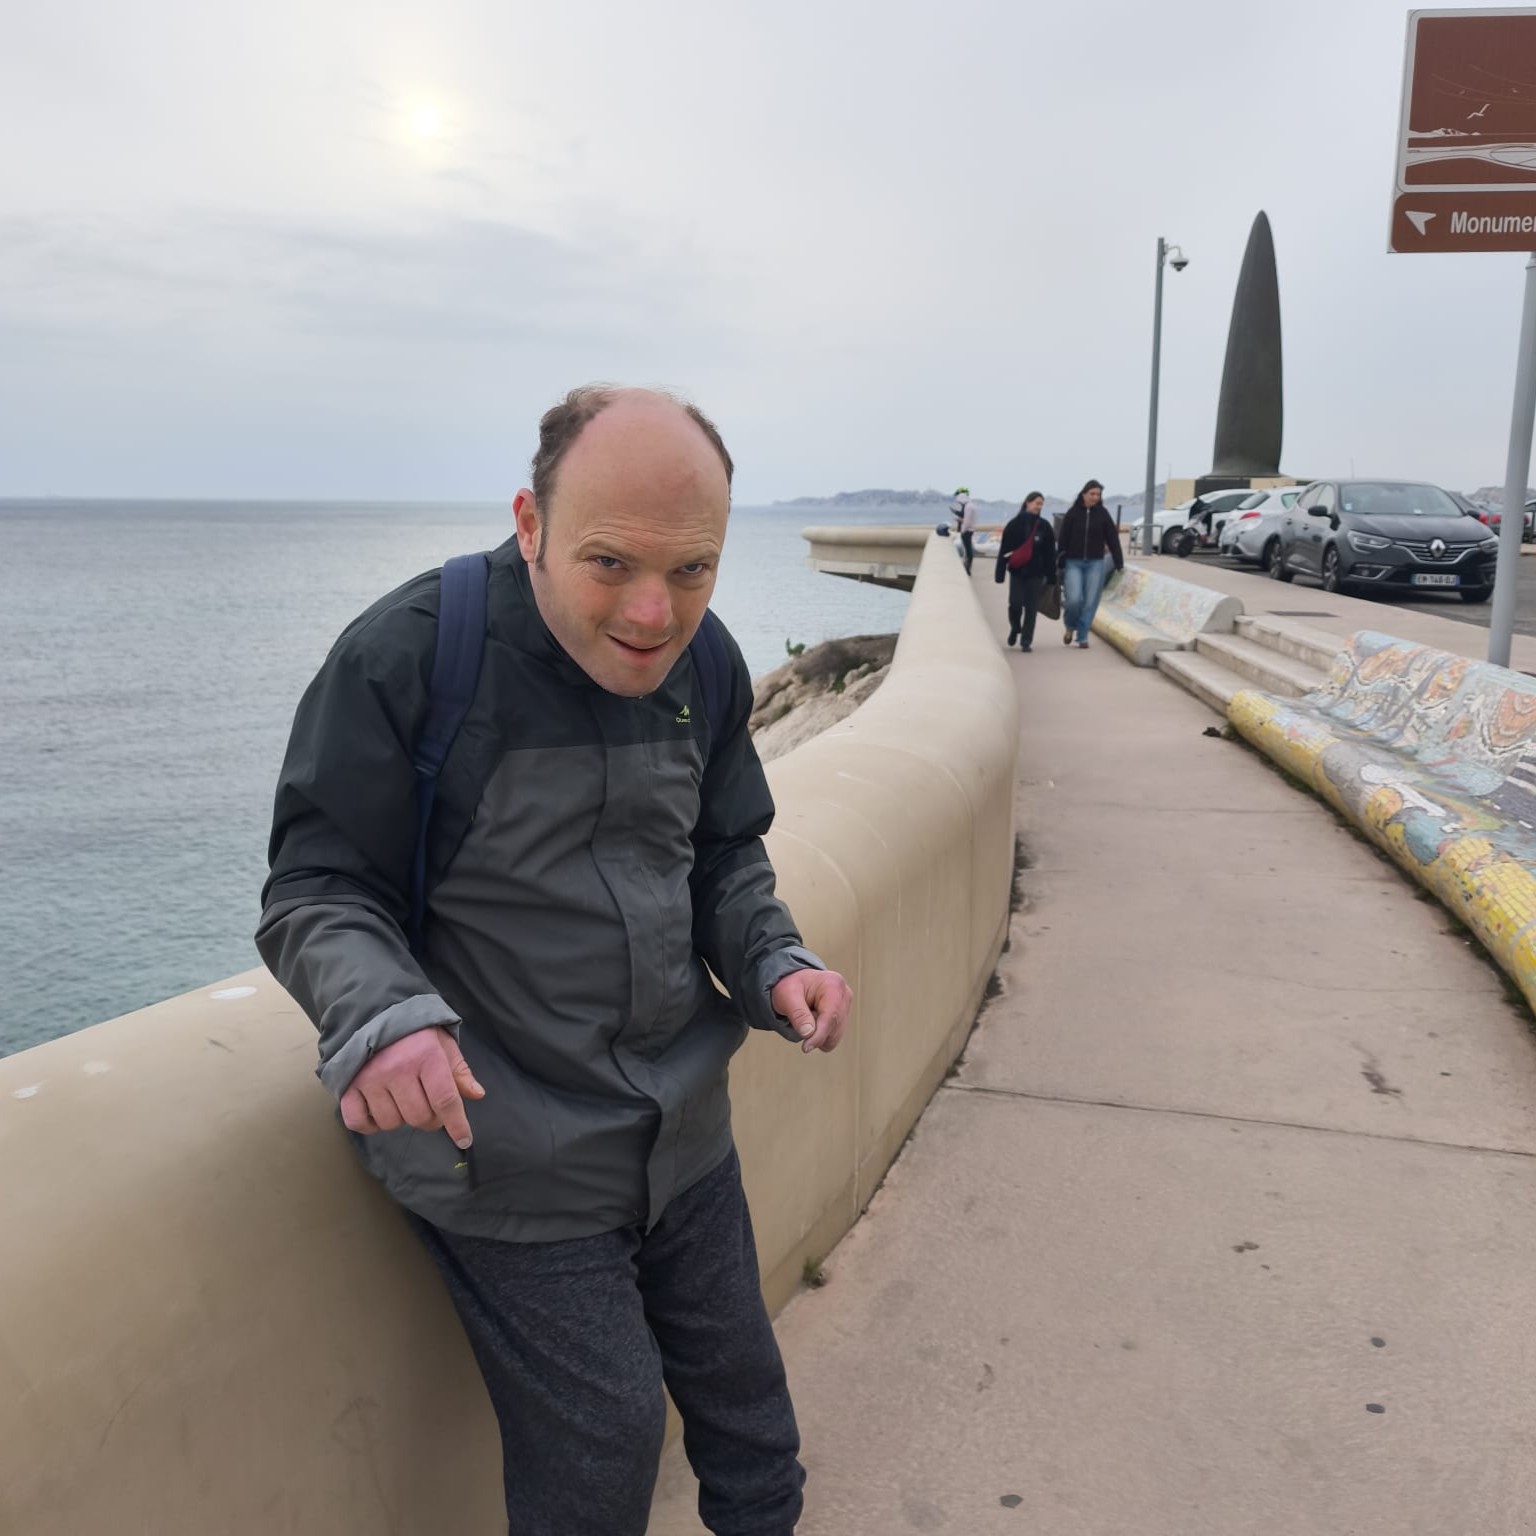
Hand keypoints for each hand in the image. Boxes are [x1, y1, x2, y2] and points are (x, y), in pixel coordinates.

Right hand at [340, 1026, 485, 1148]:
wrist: (373, 1011)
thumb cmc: (414, 1029)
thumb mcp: (443, 1042)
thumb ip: (459, 1070)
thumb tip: (477, 1095)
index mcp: (426, 1056)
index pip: (445, 1100)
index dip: (457, 1125)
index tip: (464, 1141)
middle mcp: (397, 1069)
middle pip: (420, 1117)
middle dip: (431, 1120)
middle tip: (430, 1107)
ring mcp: (370, 1079)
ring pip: (391, 1123)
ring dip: (401, 1120)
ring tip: (403, 1101)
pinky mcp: (348, 1085)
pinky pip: (358, 1122)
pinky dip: (370, 1125)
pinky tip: (379, 1112)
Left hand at [771, 969, 852, 1054]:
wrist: (796, 984)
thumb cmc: (791, 987)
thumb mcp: (787, 996)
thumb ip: (798, 1014)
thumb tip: (808, 1034)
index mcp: (833, 985)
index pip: (831, 1016)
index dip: (819, 1035)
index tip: (806, 1048)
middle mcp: (845, 995)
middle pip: (834, 1029)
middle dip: (815, 1032)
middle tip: (800, 1017)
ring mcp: (847, 1007)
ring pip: (834, 1037)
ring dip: (817, 1035)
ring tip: (807, 1018)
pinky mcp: (844, 1018)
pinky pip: (833, 1039)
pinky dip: (821, 1036)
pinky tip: (814, 1022)